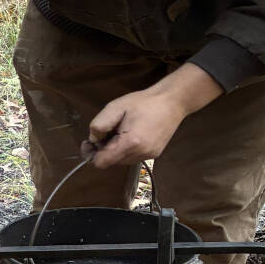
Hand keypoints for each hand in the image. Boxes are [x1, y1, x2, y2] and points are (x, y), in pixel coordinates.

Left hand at [84, 63, 223, 168]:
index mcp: (130, 143)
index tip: (91, 143)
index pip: (102, 163)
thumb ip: (99, 125)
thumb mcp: (116, 107)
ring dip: (116, 150)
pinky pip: (132, 158)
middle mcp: (140, 154)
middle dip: (105, 150)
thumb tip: (92, 140)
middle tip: (109, 131)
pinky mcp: (153, 155)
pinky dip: (127, 150)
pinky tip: (133, 134)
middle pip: (110, 162)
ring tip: (123, 131)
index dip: (93, 154)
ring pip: (121, 161)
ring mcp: (148, 156)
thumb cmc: (144, 102)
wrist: (173, 101)